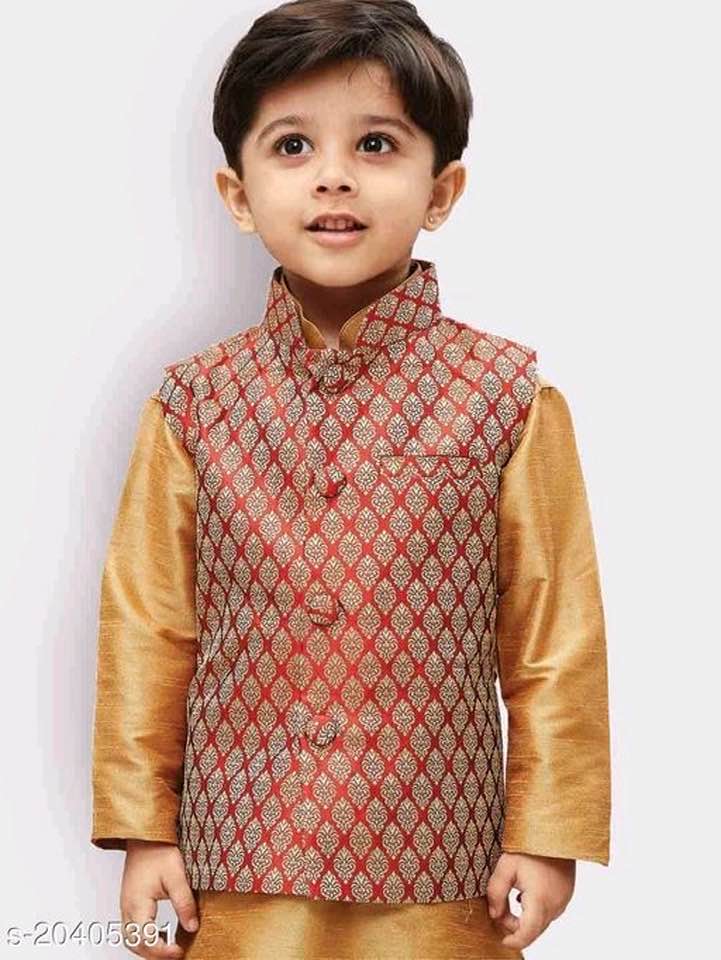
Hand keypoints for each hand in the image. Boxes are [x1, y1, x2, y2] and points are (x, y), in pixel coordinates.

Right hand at [119, 840, 198, 957]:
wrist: (146, 835)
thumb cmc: (159, 850)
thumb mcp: (177, 875)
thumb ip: (184, 902)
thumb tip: (192, 927)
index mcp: (137, 904)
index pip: (145, 940)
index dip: (162, 951)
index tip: (179, 951)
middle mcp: (127, 907)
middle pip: (134, 944)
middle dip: (153, 954)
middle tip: (175, 954)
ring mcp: (126, 904)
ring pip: (130, 938)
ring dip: (147, 947)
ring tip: (168, 947)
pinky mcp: (129, 900)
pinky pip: (131, 927)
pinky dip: (144, 937)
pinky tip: (160, 934)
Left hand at [485, 852, 574, 949]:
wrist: (555, 830)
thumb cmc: (530, 846)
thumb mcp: (505, 866)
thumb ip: (496, 893)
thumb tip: (494, 914)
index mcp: (540, 901)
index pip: (527, 934)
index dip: (514, 940)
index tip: (502, 940)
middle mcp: (556, 905)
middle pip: (534, 930)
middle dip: (514, 926)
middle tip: (499, 910)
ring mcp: (564, 900)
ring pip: (541, 921)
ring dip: (525, 917)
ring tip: (513, 896)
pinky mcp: (567, 894)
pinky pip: (549, 910)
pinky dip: (535, 909)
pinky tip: (526, 893)